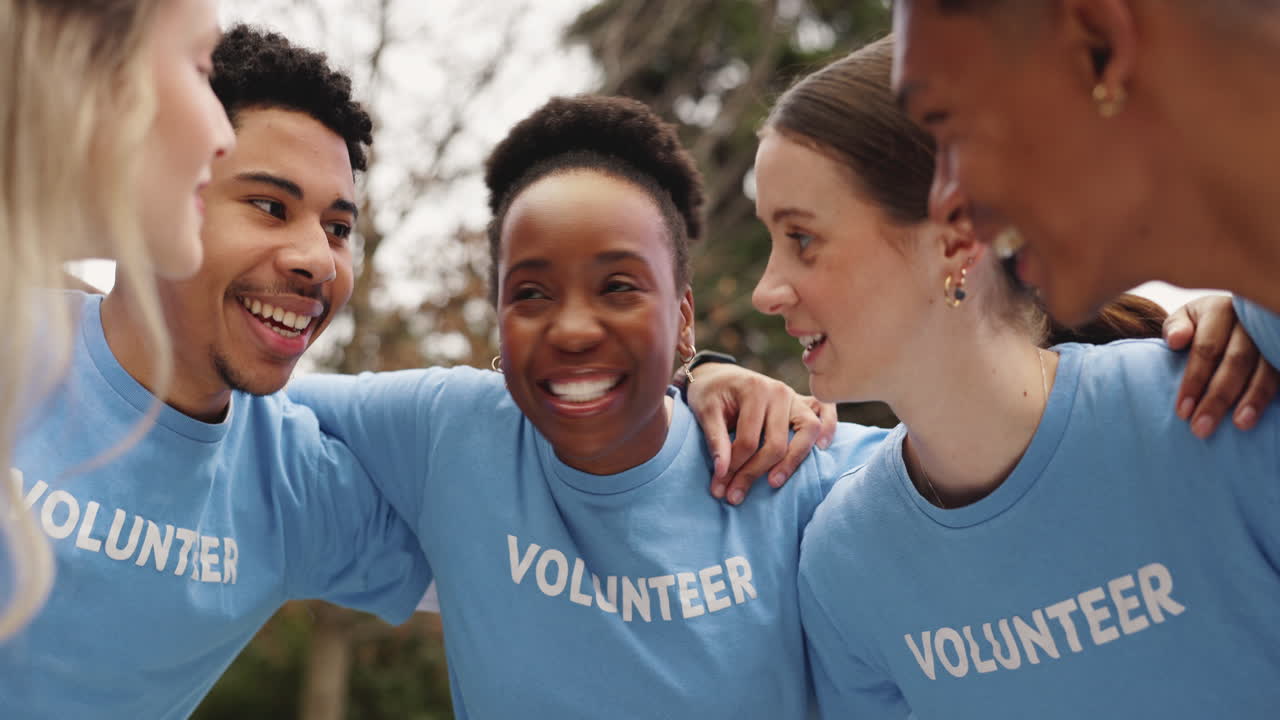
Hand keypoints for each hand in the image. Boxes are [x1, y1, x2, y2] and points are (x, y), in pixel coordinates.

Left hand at [686, 363, 836, 503]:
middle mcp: (779, 391)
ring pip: (806, 431)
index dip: (733, 467)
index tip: (718, 488)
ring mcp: (794, 396)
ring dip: (792, 461)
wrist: (718, 375)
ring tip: (773, 483)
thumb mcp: (704, 411)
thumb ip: (715, 441)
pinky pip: (826, 411)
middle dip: (754, 473)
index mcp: (754, 390)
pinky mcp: (802, 402)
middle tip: (735, 497)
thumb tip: (722, 474)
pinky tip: (821, 448)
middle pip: (776, 442)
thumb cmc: (710, 393)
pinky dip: (829, 427)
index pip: (749, 440)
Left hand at [1164, 295, 1278, 437]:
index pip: (1206, 349)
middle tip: (1202, 428)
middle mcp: (1251, 322)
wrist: (1238, 314)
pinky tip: (1264, 415)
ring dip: (1254, 400)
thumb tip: (1176, 340)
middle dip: (1218, 398)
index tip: (1182, 412)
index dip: (1194, 381)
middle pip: (1236, 362)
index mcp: (1221, 310)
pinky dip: (1273, 396)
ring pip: (1267, 371)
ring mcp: (1272, 336)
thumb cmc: (1204, 322)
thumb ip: (1176, 327)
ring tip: (1241, 425)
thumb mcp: (1187, 318)